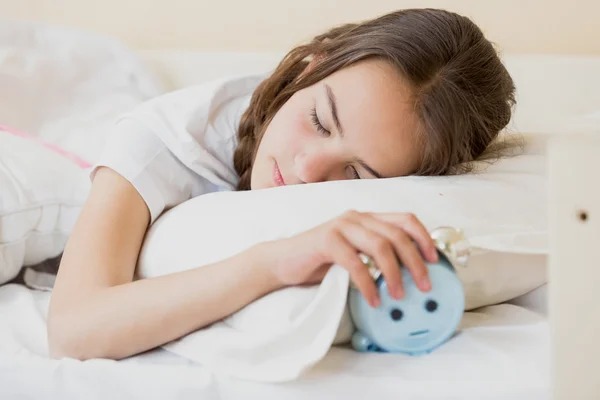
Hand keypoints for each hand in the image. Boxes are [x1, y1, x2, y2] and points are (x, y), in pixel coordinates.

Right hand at [261, 210, 438, 306]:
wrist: (283, 262)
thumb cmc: (321, 262)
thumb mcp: (354, 255)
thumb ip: (375, 256)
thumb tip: (409, 275)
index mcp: (366, 219)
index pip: (405, 219)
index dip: (424, 238)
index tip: (435, 260)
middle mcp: (356, 217)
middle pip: (397, 235)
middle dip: (415, 262)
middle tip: (424, 287)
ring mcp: (341, 226)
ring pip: (380, 246)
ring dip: (394, 274)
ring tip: (398, 296)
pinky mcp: (326, 240)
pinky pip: (354, 262)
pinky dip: (367, 283)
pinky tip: (372, 300)